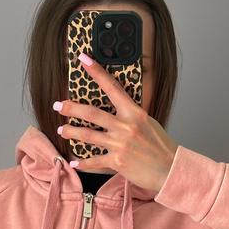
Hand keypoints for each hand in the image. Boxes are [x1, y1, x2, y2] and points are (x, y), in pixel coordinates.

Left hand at [52, 52, 178, 191]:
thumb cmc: (161, 147)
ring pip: (88, 135)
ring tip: (61, 130)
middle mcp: (126, 126)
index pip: (112, 87)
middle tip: (57, 105)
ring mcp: (120, 144)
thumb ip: (131, 116)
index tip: (83, 59)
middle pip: (91, 113)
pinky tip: (74, 162)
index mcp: (134, 113)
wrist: (170, 169)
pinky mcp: (117, 161)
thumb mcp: (148, 123)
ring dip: (71, 132)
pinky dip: (83, 163)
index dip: (96, 71)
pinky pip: (94, 161)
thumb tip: (116, 110)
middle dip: (71, 108)